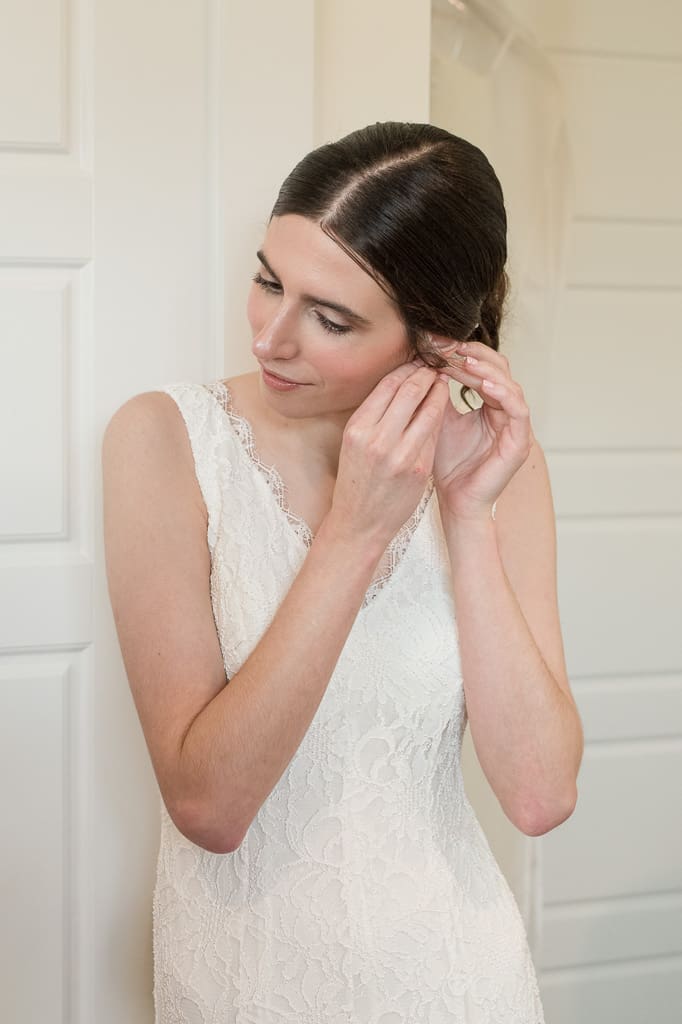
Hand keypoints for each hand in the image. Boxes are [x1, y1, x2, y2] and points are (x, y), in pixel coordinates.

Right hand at [329, 361, 449, 547]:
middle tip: (437, 365)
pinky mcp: (419, 469)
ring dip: (440, 391)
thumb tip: (402, 383)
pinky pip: (435, 433)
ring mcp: (400, 455)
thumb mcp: (356, 443)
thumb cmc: (358, 480)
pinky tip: (444, 408)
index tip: (418, 362)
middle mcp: (377, 439)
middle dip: (427, 373)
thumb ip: (376, 415)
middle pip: (409, 391)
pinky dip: (441, 416)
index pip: (388, 384)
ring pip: (428, 409)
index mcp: (357, 428)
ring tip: (444, 382)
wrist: (360, 523)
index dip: (407, 368)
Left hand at [422, 339, 533, 522]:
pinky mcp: (520, 441)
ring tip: (464, 359)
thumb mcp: (437, 421)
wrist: (456, 501)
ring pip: (508, 383)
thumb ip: (436, 395)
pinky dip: (502, 393)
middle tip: (448, 344)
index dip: (461, 352)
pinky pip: (518, 409)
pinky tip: (484, 384)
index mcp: (489, 403)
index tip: (436, 342)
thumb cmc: (447, 465)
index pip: (480, 366)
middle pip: (497, 368)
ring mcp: (515, 425)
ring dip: (486, 369)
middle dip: (472, 354)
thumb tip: (422, 363)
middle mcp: (505, 410)